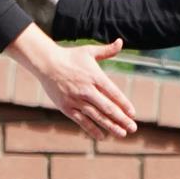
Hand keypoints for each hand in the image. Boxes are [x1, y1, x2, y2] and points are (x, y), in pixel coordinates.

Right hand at [7, 26, 136, 139]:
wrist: (46, 63)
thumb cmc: (69, 56)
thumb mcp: (89, 51)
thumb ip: (107, 51)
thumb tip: (121, 42)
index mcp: (95, 77)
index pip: (114, 93)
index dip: (124, 104)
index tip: (133, 113)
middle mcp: (87, 90)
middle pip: (108, 107)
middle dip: (122, 119)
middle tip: (133, 128)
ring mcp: (76, 100)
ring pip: (96, 116)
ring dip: (111, 126)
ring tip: (122, 134)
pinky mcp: (67, 107)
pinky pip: (82, 121)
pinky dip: (92, 129)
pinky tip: (102, 136)